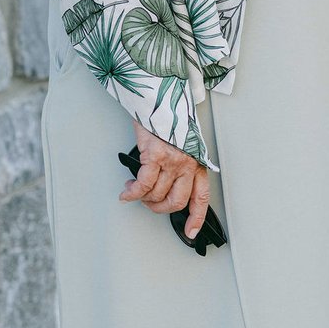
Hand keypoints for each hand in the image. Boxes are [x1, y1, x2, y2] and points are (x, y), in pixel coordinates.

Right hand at [120, 118, 210, 236]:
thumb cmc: (169, 118)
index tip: (190, 232)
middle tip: (149, 204)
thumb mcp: (182, 143)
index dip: (196, 218)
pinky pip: (143, 184)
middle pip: (176, 202)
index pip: (201, 197)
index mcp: (197, 162)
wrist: (159, 95)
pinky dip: (132, 193)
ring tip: (134, 191)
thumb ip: (180, 165)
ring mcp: (173, 160)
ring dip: (141, 198)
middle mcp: (188, 163)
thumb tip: (167, 186)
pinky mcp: (155, 155)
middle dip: (159, 209)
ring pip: (156, 194)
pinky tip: (127, 192)